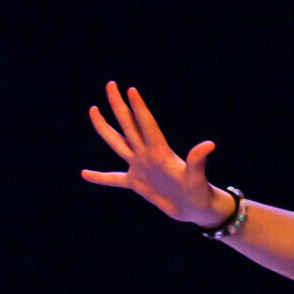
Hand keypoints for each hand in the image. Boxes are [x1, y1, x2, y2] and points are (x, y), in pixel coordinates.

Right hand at [81, 81, 230, 223]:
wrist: (196, 208)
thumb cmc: (200, 192)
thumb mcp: (196, 177)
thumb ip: (198, 161)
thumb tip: (209, 144)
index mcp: (159, 151)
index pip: (146, 125)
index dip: (138, 108)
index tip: (130, 90)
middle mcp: (146, 154)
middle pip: (128, 124)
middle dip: (118, 105)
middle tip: (111, 84)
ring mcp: (139, 167)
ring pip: (117, 143)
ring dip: (105, 127)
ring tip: (93, 110)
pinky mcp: (136, 183)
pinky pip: (113, 179)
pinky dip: (99, 177)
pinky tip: (84, 173)